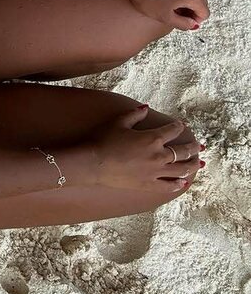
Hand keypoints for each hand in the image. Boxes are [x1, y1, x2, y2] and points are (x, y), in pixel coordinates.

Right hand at [86, 104, 202, 191]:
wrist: (94, 163)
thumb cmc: (104, 140)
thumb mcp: (119, 122)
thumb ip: (135, 114)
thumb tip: (146, 107)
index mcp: (152, 138)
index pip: (172, 130)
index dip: (178, 127)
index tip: (181, 125)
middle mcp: (158, 155)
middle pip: (182, 151)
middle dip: (192, 147)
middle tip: (199, 146)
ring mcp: (155, 172)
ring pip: (181, 169)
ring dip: (192, 165)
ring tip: (199, 163)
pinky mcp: (148, 184)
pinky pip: (168, 186)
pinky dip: (177, 184)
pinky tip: (183, 182)